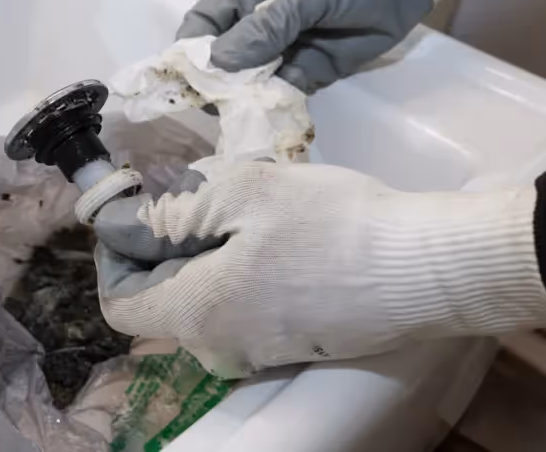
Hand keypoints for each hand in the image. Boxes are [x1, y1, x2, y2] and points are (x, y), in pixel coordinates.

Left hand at [94, 162, 545, 376]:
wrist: (426, 269)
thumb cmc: (332, 224)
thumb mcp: (242, 190)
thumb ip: (172, 211)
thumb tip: (128, 225)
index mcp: (195, 316)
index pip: (119, 304)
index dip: (118, 256)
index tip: (142, 212)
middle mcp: (218, 350)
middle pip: (162, 303)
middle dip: (168, 252)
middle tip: (204, 199)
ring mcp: (259, 354)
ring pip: (205, 304)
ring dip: (209, 260)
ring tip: (249, 216)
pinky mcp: (293, 347)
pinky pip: (243, 312)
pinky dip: (243, 276)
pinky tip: (280, 241)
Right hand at [179, 0, 483, 92]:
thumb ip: (264, 27)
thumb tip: (219, 65)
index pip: (200, 26)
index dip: (190, 53)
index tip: (190, 82)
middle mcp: (252, 22)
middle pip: (219, 60)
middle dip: (216, 85)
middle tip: (220, 108)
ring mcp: (279, 49)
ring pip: (247, 82)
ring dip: (244, 101)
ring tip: (247, 116)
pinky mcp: (306, 71)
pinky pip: (280, 95)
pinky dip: (273, 108)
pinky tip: (272, 118)